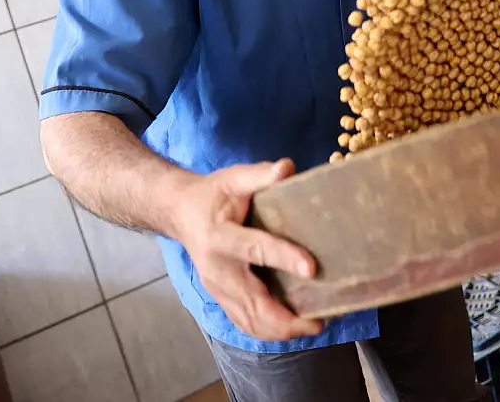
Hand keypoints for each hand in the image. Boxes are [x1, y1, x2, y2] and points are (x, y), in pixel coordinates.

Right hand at [172, 158, 321, 340]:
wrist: (179, 212)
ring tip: (313, 327)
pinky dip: (269, 331)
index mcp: (221, 237)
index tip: (311, 269)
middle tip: (319, 322)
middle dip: (286, 318)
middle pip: (252, 303)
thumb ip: (260, 175)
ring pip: (249, 320)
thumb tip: (287, 167)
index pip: (256, 250)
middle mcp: (218, 270)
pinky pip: (244, 322)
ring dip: (281, 330)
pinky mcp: (220, 298)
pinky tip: (293, 328)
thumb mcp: (234, 179)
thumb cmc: (212, 195)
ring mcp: (217, 289)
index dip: (284, 257)